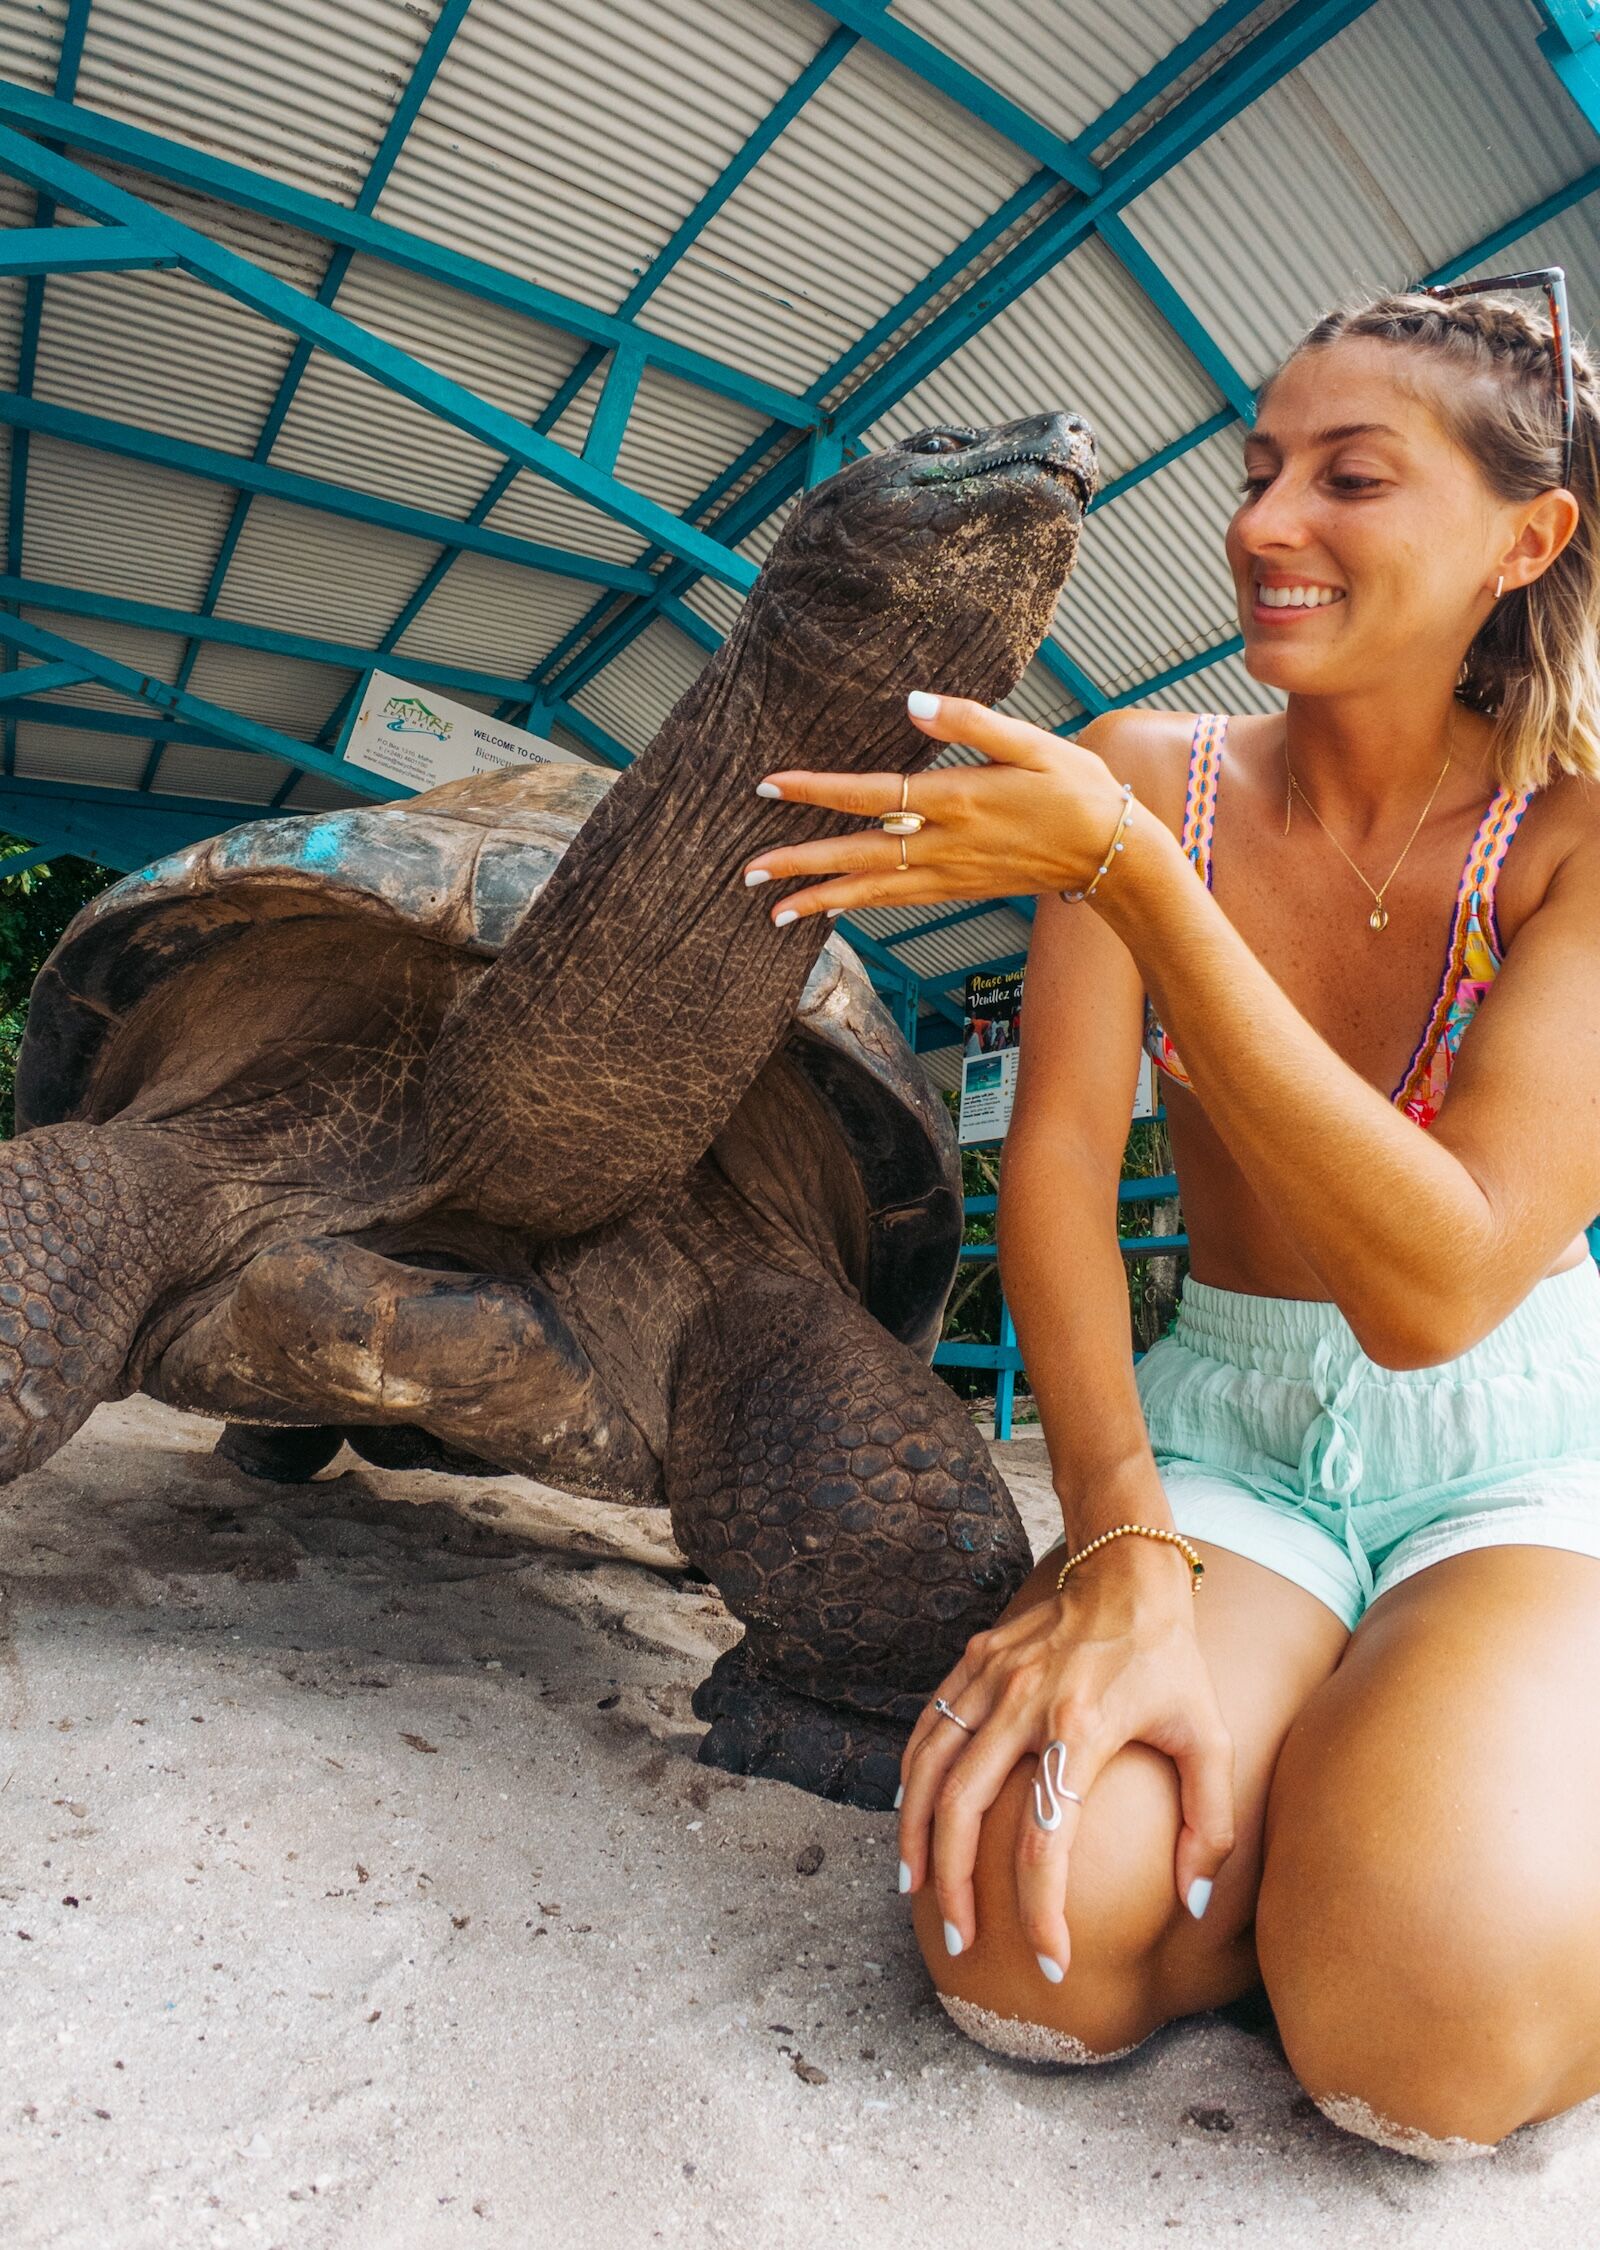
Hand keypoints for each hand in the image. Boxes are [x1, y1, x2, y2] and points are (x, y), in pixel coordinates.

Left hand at [741, 693, 1132, 921]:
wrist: (1117, 856)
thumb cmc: (1078, 791)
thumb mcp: (1033, 743)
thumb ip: (969, 720)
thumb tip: (911, 701)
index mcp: (957, 800)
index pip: (869, 794)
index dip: (816, 790)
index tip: (769, 785)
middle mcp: (945, 844)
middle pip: (857, 855)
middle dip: (799, 864)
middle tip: (747, 873)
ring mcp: (950, 874)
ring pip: (871, 890)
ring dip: (820, 898)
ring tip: (772, 910)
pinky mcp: (960, 889)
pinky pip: (897, 901)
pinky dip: (859, 906)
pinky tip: (830, 910)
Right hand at [897, 1540, 1234, 1980]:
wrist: (1126, 1572)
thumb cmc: (1171, 1662)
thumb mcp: (1209, 1740)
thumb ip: (1208, 1826)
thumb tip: (1194, 1905)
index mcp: (1081, 1730)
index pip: (1046, 1841)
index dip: (1043, 1913)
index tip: (1051, 1965)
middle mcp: (1024, 1706)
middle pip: (964, 1811)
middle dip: (955, 1886)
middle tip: (960, 1940)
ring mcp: (990, 1680)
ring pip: (930, 1770)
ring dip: (915, 1836)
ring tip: (916, 1891)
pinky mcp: (972, 1661)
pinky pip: (929, 1729)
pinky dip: (913, 1780)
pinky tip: (914, 1817)